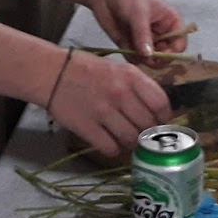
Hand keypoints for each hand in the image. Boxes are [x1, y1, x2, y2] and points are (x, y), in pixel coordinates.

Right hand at [42, 50, 171, 155]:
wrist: (53, 73)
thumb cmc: (88, 69)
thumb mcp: (119, 69)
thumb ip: (138, 86)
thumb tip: (158, 109)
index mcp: (131, 76)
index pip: (161, 103)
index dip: (164, 117)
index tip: (160, 121)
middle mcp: (121, 94)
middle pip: (147, 124)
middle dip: (147, 131)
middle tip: (141, 131)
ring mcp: (103, 112)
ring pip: (131, 139)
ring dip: (131, 142)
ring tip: (125, 137)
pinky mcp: (87, 127)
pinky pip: (111, 148)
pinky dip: (114, 148)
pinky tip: (110, 141)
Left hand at [91, 0, 190, 57]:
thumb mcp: (138, 13)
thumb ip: (143, 34)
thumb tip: (148, 55)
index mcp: (171, 22)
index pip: (180, 44)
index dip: (173, 52)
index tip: (160, 55)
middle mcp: (161, 33)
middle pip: (166, 56)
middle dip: (157, 60)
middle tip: (145, 57)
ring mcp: (146, 41)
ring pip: (150, 60)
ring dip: (142, 60)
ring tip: (132, 49)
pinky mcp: (131, 46)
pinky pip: (135, 60)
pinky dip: (131, 59)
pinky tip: (125, 48)